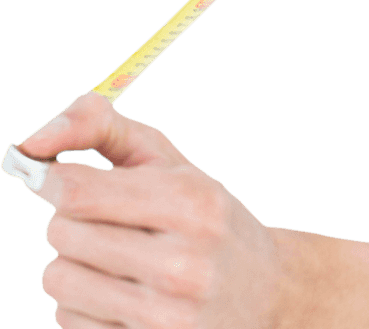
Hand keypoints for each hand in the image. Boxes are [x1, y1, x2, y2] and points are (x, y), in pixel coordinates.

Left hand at [13, 91, 282, 328]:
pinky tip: (124, 295)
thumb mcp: (172, 161)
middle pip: (62, 232)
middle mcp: (181, 262)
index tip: (52, 177)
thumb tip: (34, 141)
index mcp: (191, 202)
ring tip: (114, 259)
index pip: (79, 192)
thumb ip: (103, 128)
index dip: (52, 180)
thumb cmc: (205, 216)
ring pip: (57, 279)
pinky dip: (84, 304)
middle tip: (106, 220)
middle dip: (73, 219)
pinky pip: (68, 321)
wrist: (265, 290)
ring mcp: (164, 317)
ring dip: (74, 264)